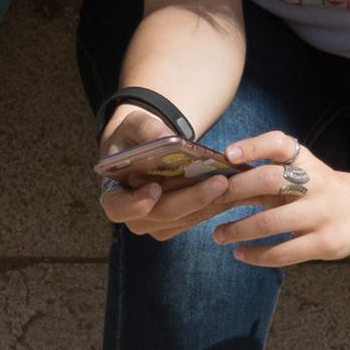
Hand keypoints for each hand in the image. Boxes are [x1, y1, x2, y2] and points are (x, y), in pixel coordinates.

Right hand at [95, 102, 271, 233]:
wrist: (144, 147)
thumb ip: (145, 128)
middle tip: (219, 182)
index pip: (118, 207)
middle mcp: (133, 216)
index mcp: (114, 195)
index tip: (155, 189)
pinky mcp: (176, 224)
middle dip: (192, 199)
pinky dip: (214, 205)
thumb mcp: (133, 124)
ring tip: (235, 185)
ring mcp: (155, 224)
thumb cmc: (134, 136)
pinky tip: (233, 190)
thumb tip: (166, 136)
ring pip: (184, 220)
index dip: (135, 203)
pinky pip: (196, 219)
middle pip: (162, 215)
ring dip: (211, 204)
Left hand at [196, 128, 349, 270]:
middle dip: (235, 191)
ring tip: (219, 235)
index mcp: (306, 161)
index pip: (280, 144)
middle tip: (212, 201)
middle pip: (270, 181)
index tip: (228, 155)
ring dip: (238, 230)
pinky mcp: (323, 244)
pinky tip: (241, 253)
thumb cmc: (317, 190)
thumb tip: (219, 184)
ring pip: (271, 223)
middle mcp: (315, 183)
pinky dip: (257, 254)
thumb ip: (267, 177)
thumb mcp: (299, 173)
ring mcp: (321, 214)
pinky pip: (283, 253)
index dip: (253, 146)